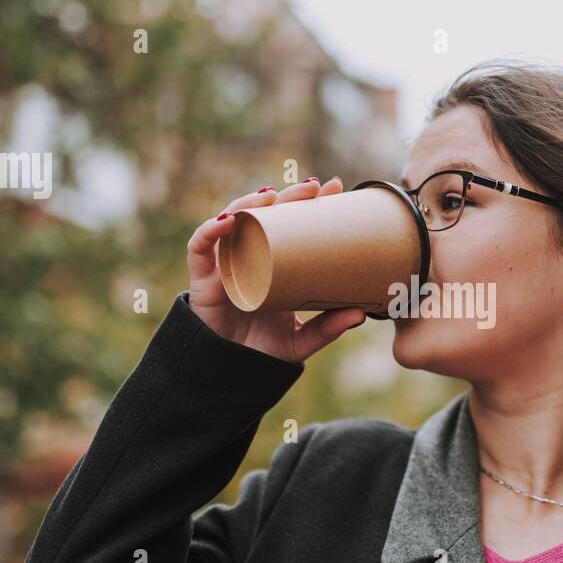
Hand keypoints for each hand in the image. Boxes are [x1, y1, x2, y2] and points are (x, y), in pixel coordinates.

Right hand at [186, 176, 367, 362]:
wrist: (229, 376)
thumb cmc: (264, 351)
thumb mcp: (301, 340)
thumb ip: (327, 328)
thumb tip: (361, 315)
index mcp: (275, 263)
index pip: (293, 223)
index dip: (311, 203)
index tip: (335, 189)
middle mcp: (249, 256)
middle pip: (267, 215)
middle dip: (288, 196)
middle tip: (312, 187)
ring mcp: (225, 262)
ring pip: (233, 220)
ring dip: (250, 202)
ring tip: (271, 195)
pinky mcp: (202, 276)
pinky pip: (201, 245)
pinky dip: (211, 229)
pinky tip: (228, 221)